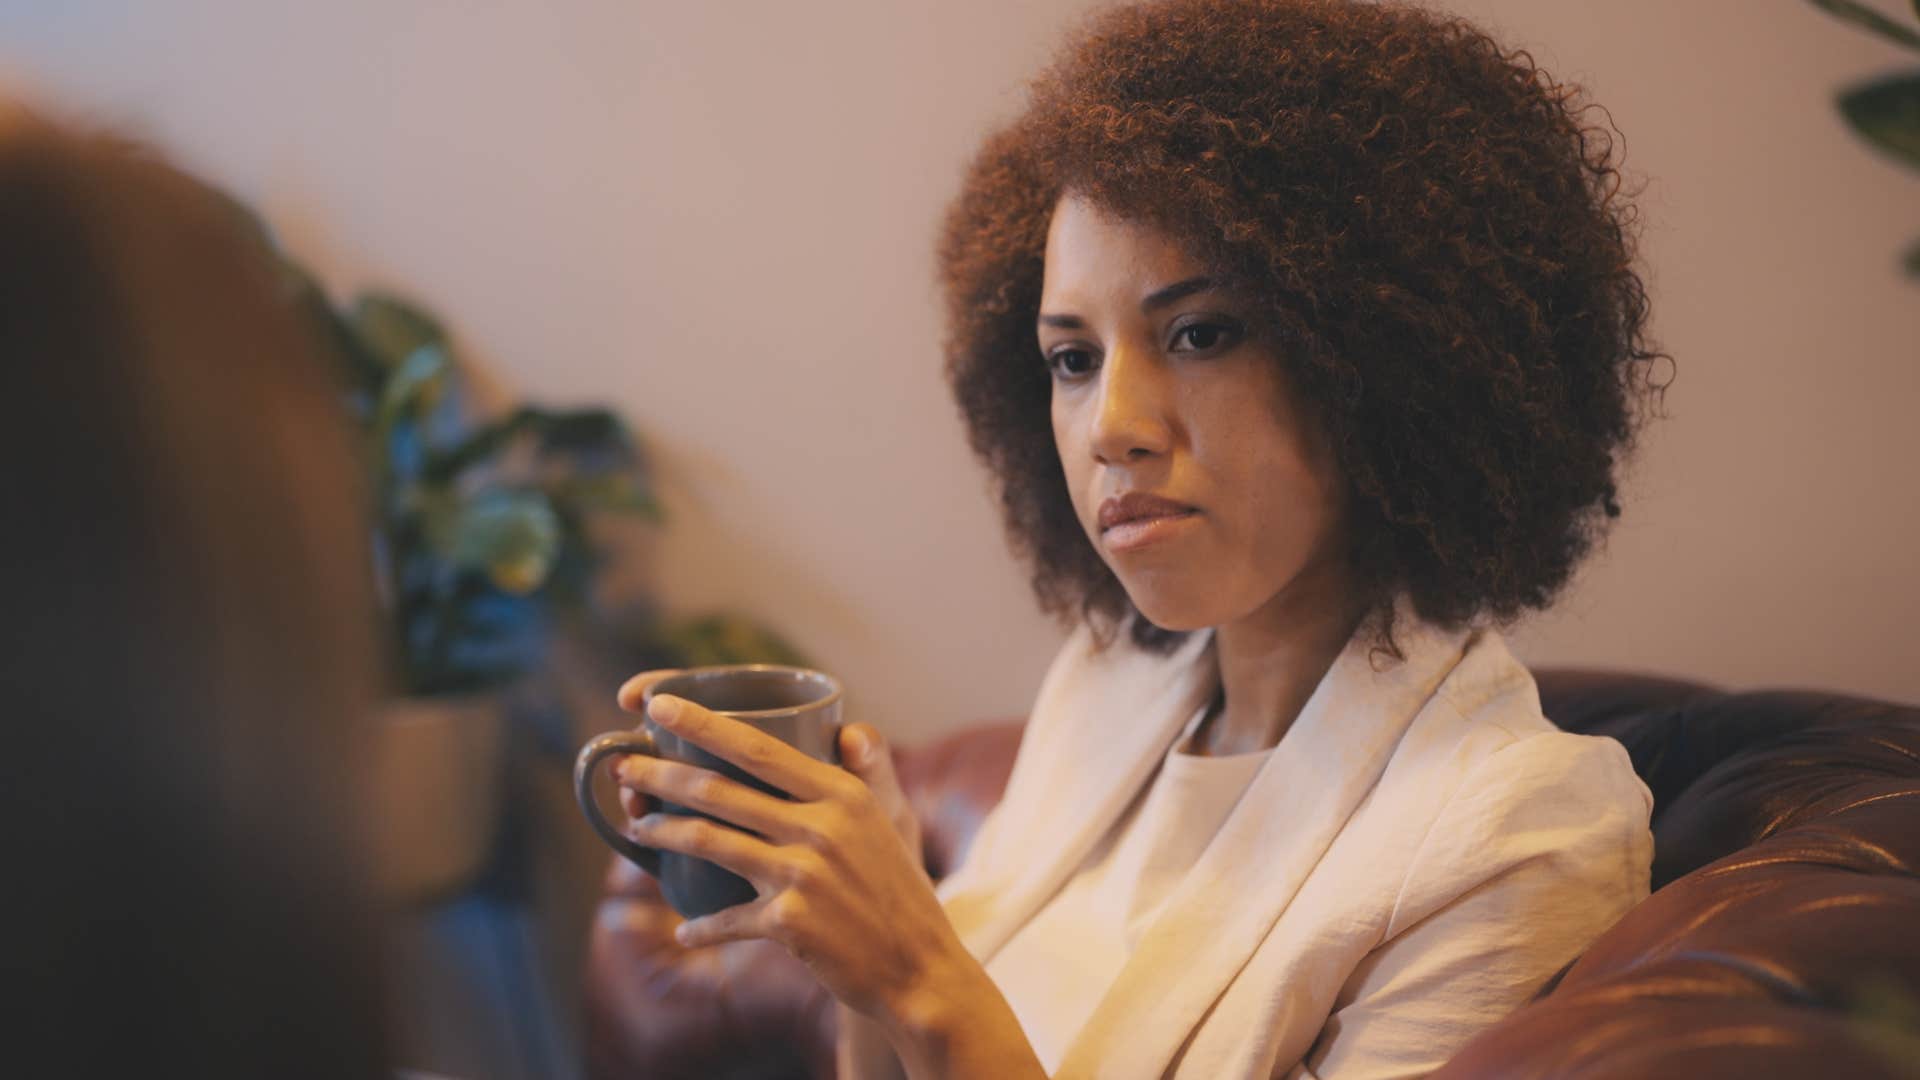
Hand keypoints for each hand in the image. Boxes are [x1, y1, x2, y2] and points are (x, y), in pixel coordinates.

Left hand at [610, 671, 962, 1022]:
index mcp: (841, 793)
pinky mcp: (790, 922)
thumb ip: (864, 774)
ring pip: (710, 842)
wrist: (920, 968)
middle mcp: (820, 827)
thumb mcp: (891, 821)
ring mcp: (803, 875)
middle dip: (661, 775)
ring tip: (637, 827)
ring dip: (663, 833)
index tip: (656, 706)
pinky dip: (703, 925)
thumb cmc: (900, 892)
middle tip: (624, 767)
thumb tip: (848, 730)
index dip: (701, 724)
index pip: (757, 747)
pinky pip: (727, 917)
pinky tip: (686, 929)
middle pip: (720, 790)